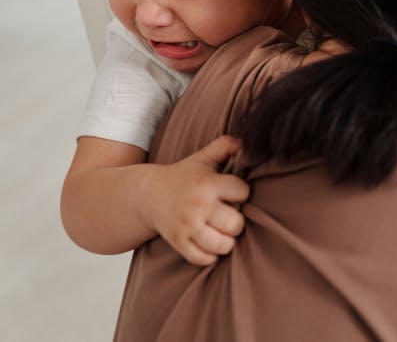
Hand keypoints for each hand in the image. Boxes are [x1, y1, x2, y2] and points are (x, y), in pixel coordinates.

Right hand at [145, 136, 248, 265]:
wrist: (148, 194)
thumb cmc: (182, 176)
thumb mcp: (202, 158)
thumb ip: (223, 146)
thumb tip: (244, 140)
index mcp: (207, 184)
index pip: (243, 192)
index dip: (243, 193)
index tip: (235, 193)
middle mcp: (198, 206)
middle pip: (235, 223)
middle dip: (237, 221)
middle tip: (230, 216)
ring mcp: (187, 226)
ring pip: (222, 244)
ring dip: (227, 241)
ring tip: (223, 233)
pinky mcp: (178, 242)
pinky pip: (202, 258)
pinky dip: (210, 256)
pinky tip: (210, 245)